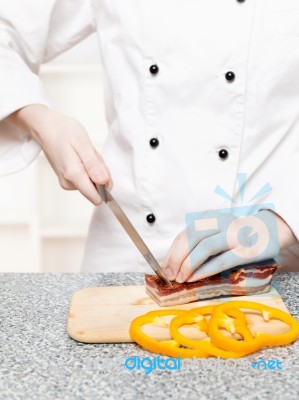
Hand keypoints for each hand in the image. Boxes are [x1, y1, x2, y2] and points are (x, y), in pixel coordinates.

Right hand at [7, 105, 111, 204]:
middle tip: (91, 154)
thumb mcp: (83, 144)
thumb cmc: (63, 131)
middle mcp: (69, 183)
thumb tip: (104, 182)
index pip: (96, 197)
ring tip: (84, 152)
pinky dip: (89, 166)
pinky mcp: (67, 179)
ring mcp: (67, 182)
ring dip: (94, 167)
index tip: (102, 168)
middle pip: (97, 188)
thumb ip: (94, 165)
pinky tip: (81, 155)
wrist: (45, 127)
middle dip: (100, 171)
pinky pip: (87, 177)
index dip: (106, 185)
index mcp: (73, 176)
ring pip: (93, 181)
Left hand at [162, 209, 296, 282]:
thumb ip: (197, 241)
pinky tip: (194, 278)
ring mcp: (235, 235)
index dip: (172, 251)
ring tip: (180, 278)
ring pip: (206, 247)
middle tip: (169, 275)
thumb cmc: (235, 234)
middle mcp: (222, 221)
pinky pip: (222, 260)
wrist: (268, 231)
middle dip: (177, 257)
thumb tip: (173, 262)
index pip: (185, 233)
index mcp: (210, 217)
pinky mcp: (247, 250)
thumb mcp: (215, 231)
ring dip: (189, 264)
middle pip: (193, 237)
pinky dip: (205, 269)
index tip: (163, 267)